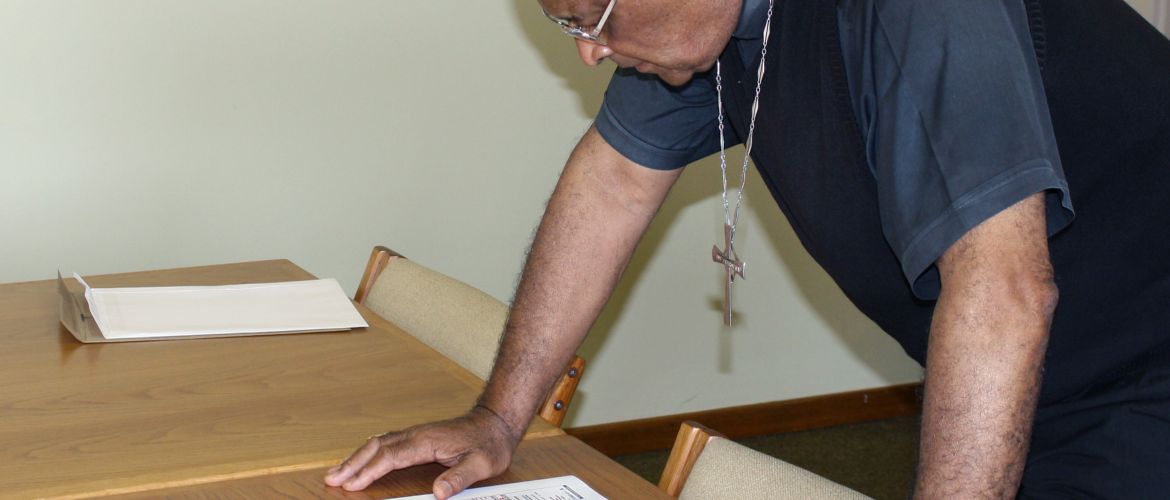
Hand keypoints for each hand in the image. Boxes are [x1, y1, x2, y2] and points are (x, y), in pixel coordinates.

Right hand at [324, 406, 520, 498]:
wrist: (496, 423)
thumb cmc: (489, 443)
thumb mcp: (481, 464)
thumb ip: (459, 479)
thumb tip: (439, 493)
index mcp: (426, 441)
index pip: (390, 456)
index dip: (369, 471)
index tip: (351, 485)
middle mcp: (416, 434)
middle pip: (376, 447)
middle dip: (352, 464)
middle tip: (331, 480)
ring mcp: (415, 434)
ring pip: (378, 443)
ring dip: (356, 457)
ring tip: (336, 472)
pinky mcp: (417, 437)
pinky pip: (385, 443)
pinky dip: (368, 453)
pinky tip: (360, 460)